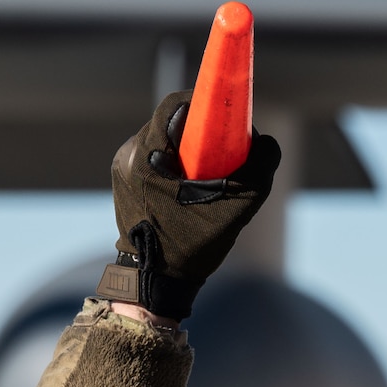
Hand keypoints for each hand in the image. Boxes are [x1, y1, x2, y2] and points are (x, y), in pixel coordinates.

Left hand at [98, 90, 281, 320]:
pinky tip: (188, 192)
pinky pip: (155, 160)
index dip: (208, 105)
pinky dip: (175, 167)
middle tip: (225, 155)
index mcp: (147, 154)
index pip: (177, 105)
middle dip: (202, 133)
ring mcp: (122, 168)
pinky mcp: (123, 182)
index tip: (229, 119)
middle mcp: (129, 155)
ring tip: (206, 180)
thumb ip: (260, 167)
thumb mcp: (238, 206)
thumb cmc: (192, 245)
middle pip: (172, 123)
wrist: (153, 282)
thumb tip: (265, 140)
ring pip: (164, 142)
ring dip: (188, 151)